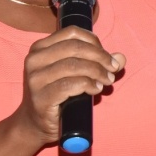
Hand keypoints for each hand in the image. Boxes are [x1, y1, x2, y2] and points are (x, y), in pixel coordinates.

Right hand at [14, 26, 124, 148]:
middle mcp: (34, 60)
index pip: (72, 32)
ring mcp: (35, 79)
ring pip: (73, 65)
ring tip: (107, 81)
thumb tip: (120, 58)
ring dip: (97, 72)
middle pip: (75, 47)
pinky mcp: (40, 97)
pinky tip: (95, 89)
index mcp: (41, 48)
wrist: (36, 123)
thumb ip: (99, 63)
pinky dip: (88, 84)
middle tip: (112, 69)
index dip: (94, 42)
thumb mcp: (79, 73)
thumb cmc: (60, 94)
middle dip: (100, 57)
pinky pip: (69, 85)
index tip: (107, 56)